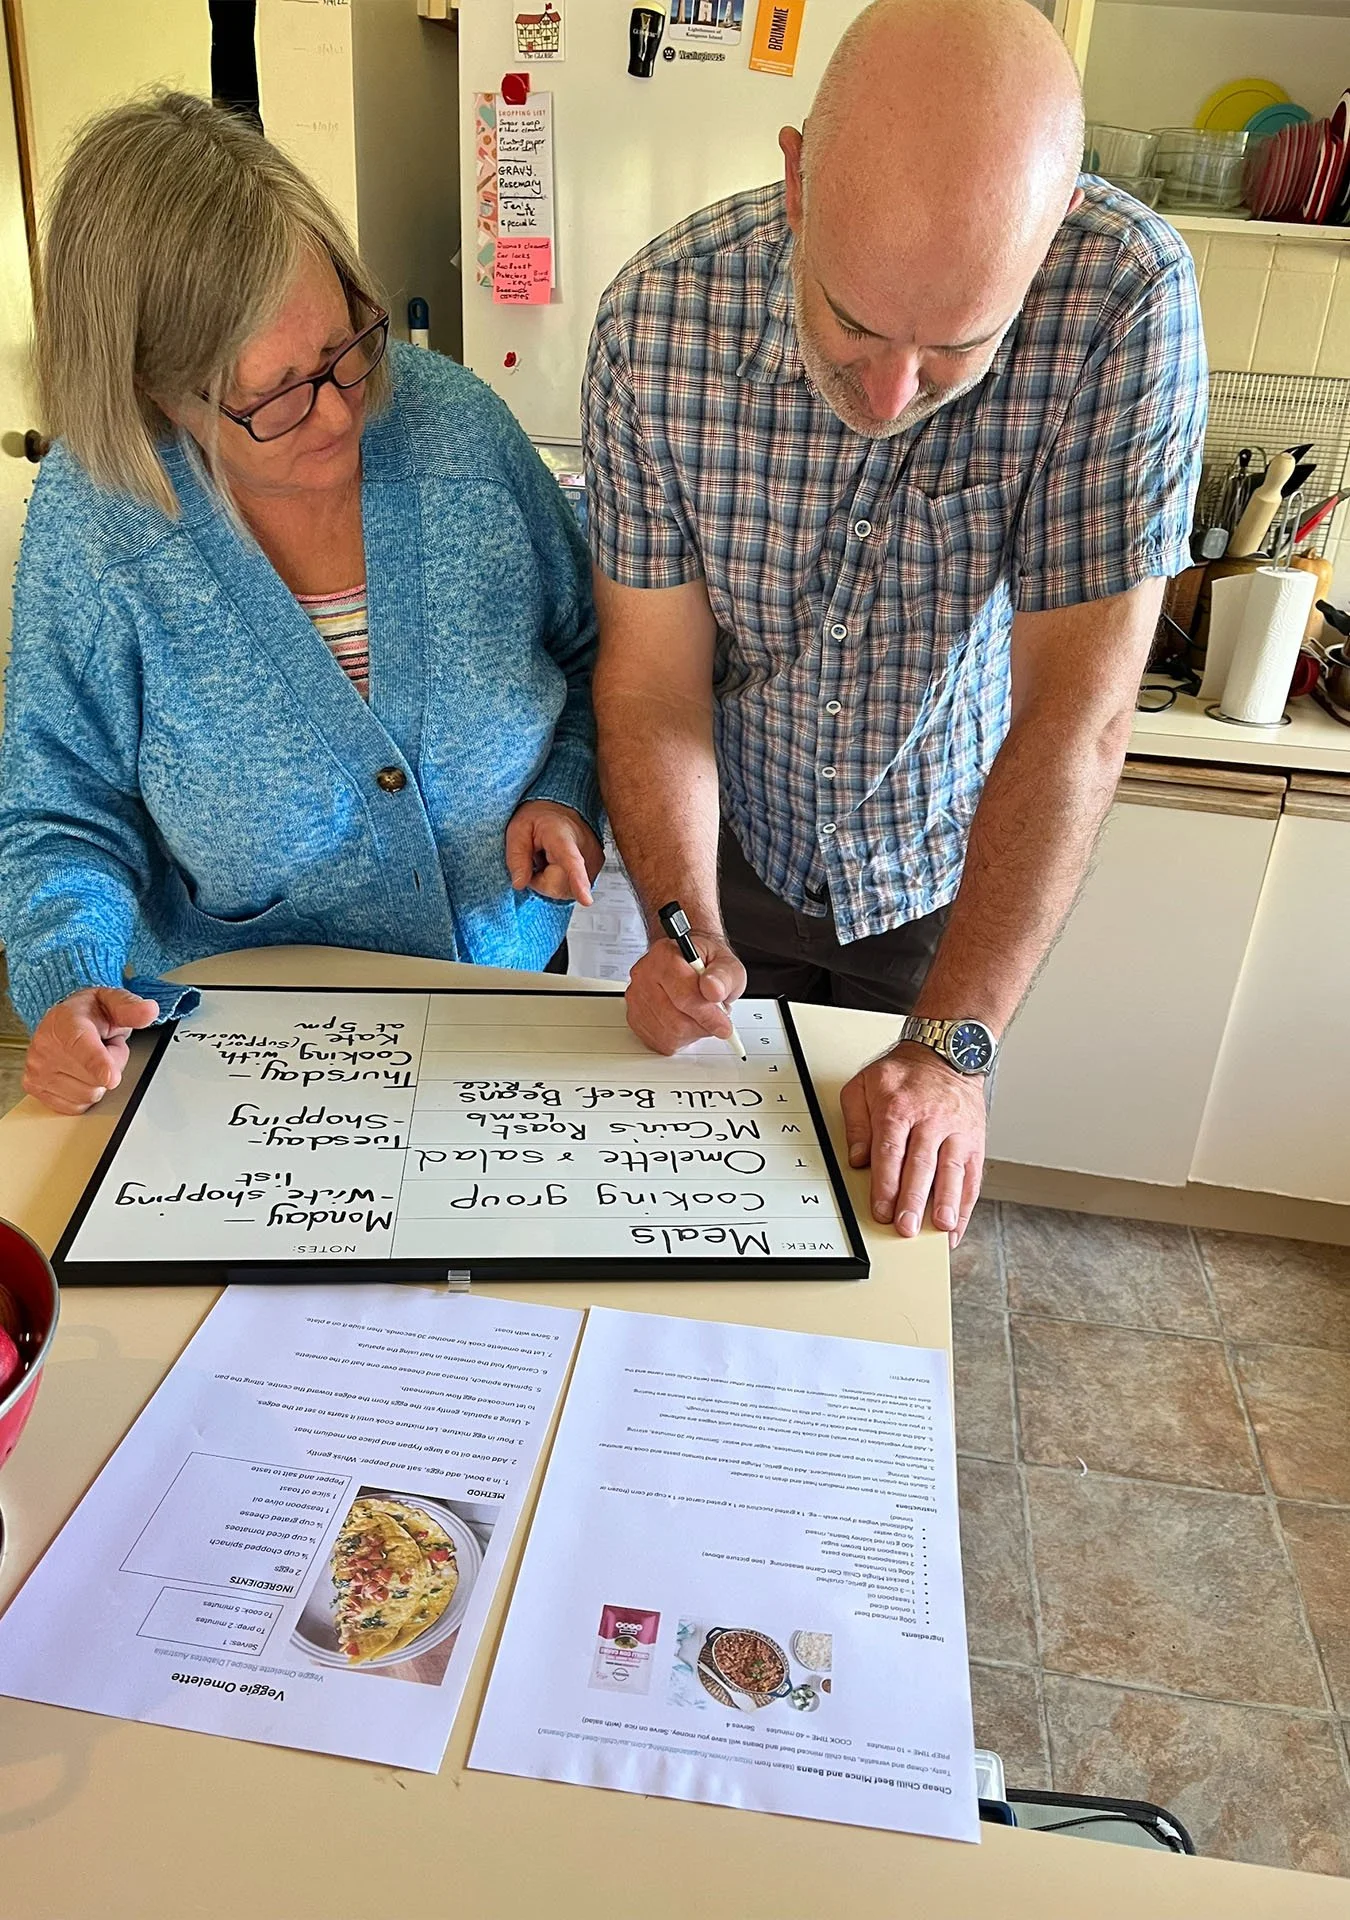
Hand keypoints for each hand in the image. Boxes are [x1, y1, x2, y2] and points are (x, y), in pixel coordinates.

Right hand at [23, 986, 159, 1115]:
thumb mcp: (112, 1001)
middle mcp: (46, 1046)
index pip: (82, 1047)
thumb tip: (149, 1011)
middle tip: (104, 1047)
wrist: (61, 1020)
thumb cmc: (87, 1013)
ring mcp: (38, 1069)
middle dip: (112, 1065)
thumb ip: (130, 1007)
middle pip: (95, 1078)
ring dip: (98, 1081)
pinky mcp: (36, 1088)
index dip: (98, 1064)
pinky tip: (79, 1073)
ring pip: (88, 1095)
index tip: (110, 1078)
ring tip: (90, 1058)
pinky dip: (84, 1093)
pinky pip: (76, 1106)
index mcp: (65, 1023)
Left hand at [505, 801, 603, 905]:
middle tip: (537, 858)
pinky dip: (561, 880)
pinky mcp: (595, 869)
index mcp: (563, 838)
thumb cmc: (541, 817)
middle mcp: (584, 851)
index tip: (586, 900)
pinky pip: (572, 888)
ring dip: (551, 880)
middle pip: (557, 886)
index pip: (572, 862)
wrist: (563, 808)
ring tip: (550, 859)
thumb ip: (516, 856)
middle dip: (541, 879)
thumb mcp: (518, 829)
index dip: (579, 882)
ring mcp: (593, 862)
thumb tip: (520, 884)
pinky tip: (559, 864)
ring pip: (564, 890)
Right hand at [626, 931, 746, 1054]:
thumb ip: (724, 976)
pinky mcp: (635, 1018)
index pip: (684, 995)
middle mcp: (645, 975)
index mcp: (665, 955)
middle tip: (718, 1018)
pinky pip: (662, 1041)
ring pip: (670, 1033)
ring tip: (701, 1014)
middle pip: (676, 1019)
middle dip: (703, 1025)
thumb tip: (714, 991)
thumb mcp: (726, 963)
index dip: (708, 1015)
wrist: (689, 962)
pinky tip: (688, 1021)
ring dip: (694, 1031)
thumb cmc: (706, 962)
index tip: (724, 1026)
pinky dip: (682, 1038)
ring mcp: (637, 998)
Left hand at [839, 1043, 985, 1246]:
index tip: (882, 1209)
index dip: (886, 1184)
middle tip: (907, 1226)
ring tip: (942, 1227)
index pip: (891, 1151)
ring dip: (947, 1202)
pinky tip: (957, 1225)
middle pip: (922, 1165)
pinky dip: (966, 1203)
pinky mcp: (974, 1142)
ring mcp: (956, 1132)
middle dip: (914, 1200)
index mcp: (898, 1108)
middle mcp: (930, 1120)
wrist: (947, 1053)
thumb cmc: (904, 1074)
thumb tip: (857, 1159)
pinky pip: (972, 1176)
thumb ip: (855, 1123)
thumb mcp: (864, 1085)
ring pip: (952, 1171)